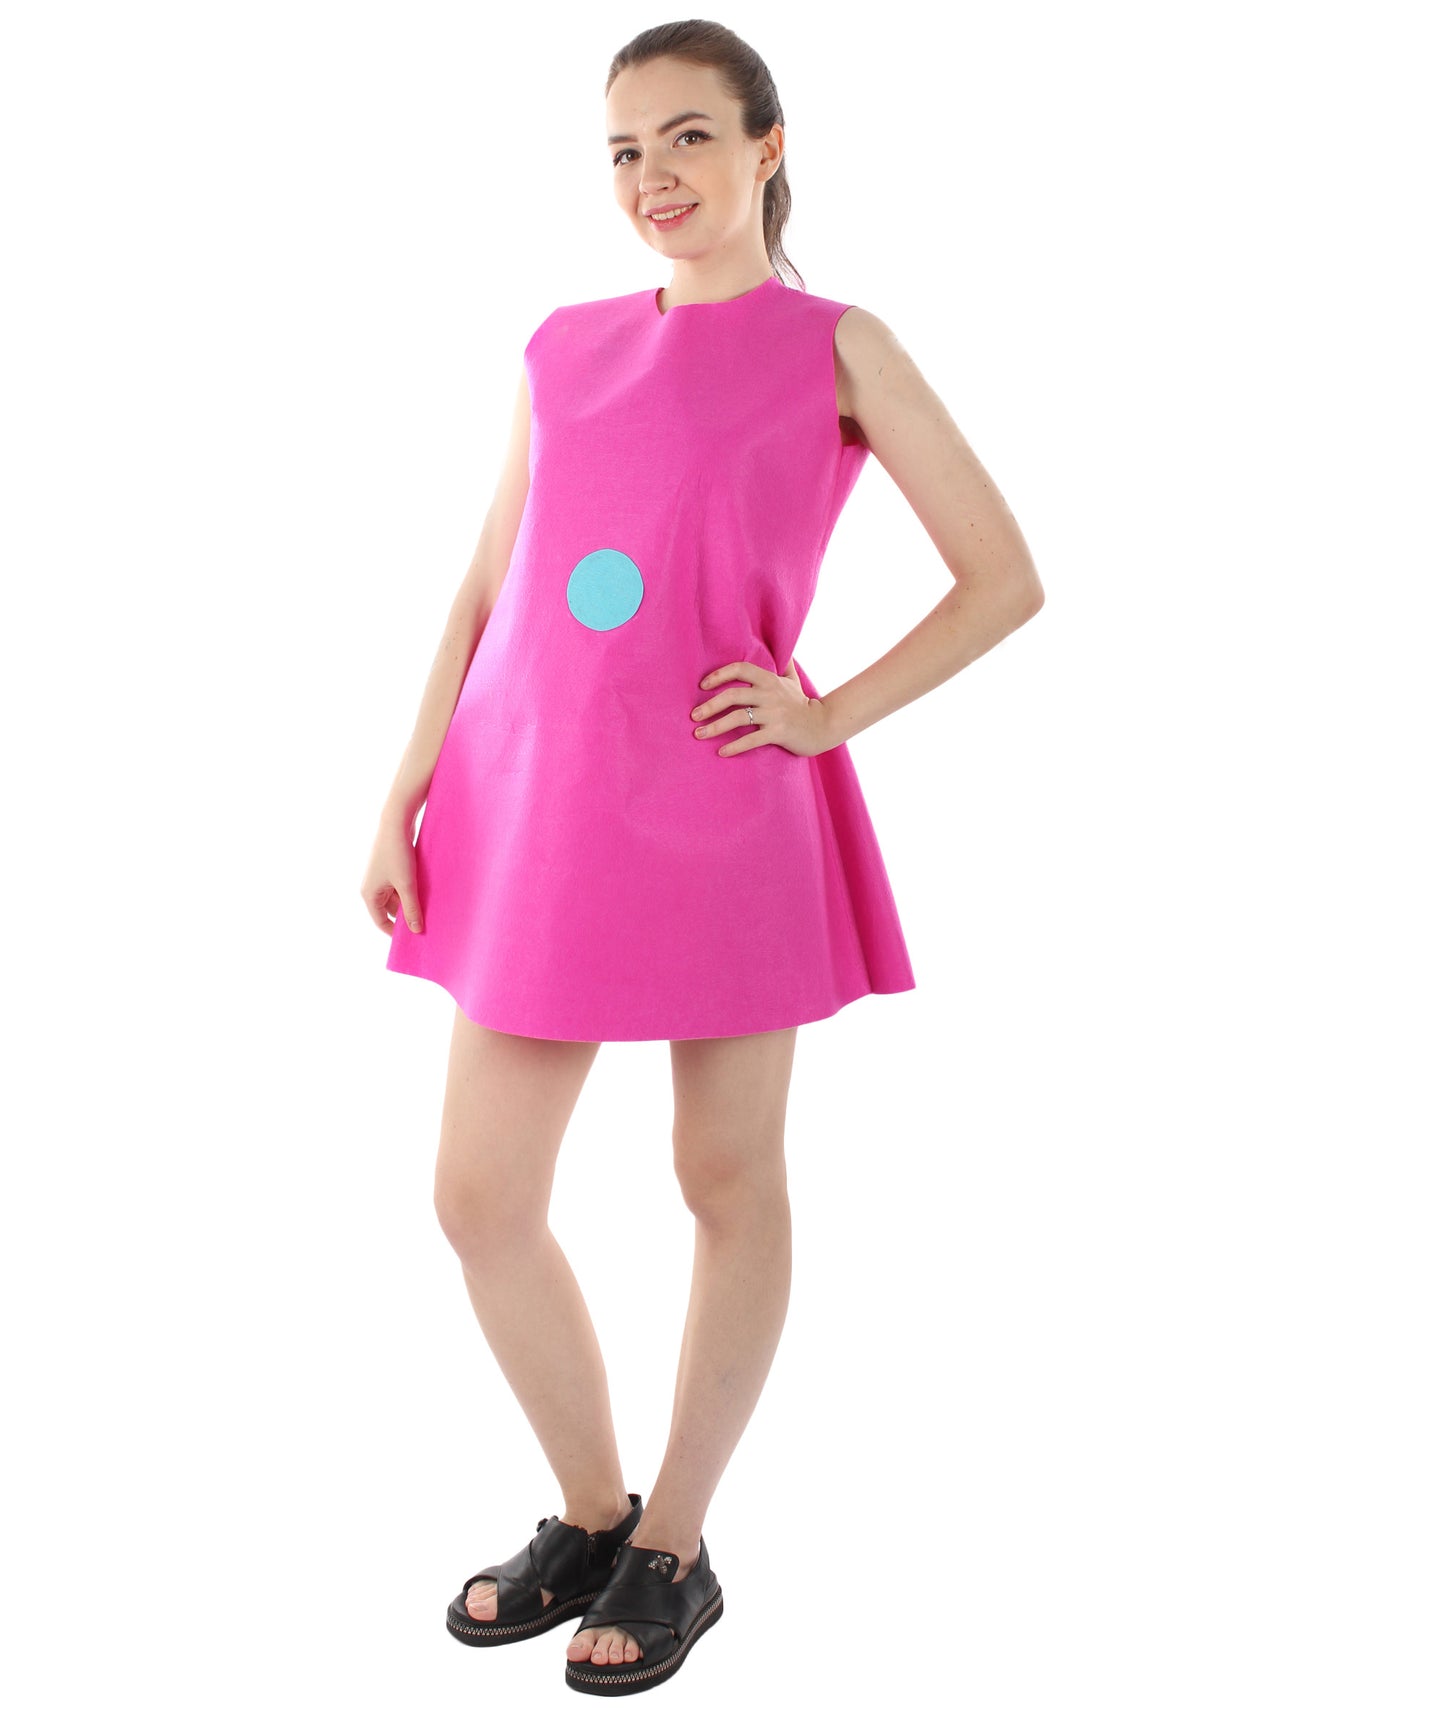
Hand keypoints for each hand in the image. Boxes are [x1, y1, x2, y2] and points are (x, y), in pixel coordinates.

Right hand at [360, 815, 424, 934]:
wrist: (396, 822)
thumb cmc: (398, 854)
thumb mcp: (407, 885)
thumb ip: (412, 908)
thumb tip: (416, 930)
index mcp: (369, 895)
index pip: (381, 922)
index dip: (396, 932)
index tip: (414, 939)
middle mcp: (372, 887)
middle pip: (390, 910)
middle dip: (406, 916)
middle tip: (426, 924)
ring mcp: (380, 877)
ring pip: (397, 898)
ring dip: (410, 902)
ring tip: (429, 909)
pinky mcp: (390, 868)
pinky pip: (400, 886)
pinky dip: (411, 891)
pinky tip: (427, 893)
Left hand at [690, 659, 835, 758]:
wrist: (823, 726)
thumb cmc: (802, 704)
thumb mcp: (793, 680)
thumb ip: (784, 664)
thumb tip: (781, 648)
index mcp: (769, 680)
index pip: (740, 669)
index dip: (719, 675)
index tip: (703, 685)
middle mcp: (771, 694)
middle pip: (733, 696)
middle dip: (709, 706)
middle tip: (693, 716)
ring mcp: (775, 714)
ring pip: (739, 718)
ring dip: (715, 727)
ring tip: (699, 735)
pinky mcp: (779, 733)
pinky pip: (751, 740)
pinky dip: (734, 746)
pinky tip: (721, 752)